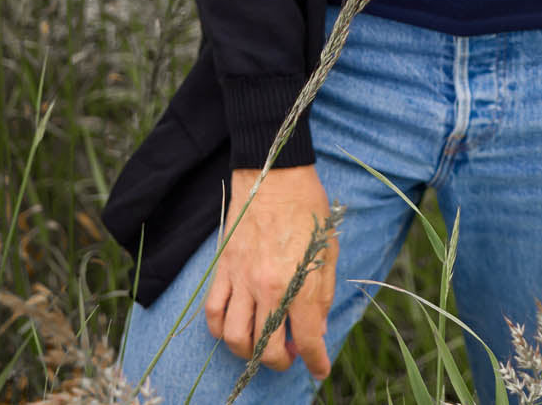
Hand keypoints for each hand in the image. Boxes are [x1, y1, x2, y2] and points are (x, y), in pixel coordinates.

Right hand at [204, 164, 337, 378]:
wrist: (274, 172)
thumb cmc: (307, 205)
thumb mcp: (328, 247)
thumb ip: (323, 291)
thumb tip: (318, 327)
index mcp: (299, 282)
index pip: (308, 338)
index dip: (316, 361)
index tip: (319, 369)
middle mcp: (268, 288)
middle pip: (267, 349)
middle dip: (281, 363)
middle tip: (291, 354)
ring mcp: (242, 280)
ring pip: (236, 339)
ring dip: (249, 352)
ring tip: (262, 343)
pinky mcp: (223, 269)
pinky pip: (213, 313)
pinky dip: (221, 330)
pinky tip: (235, 326)